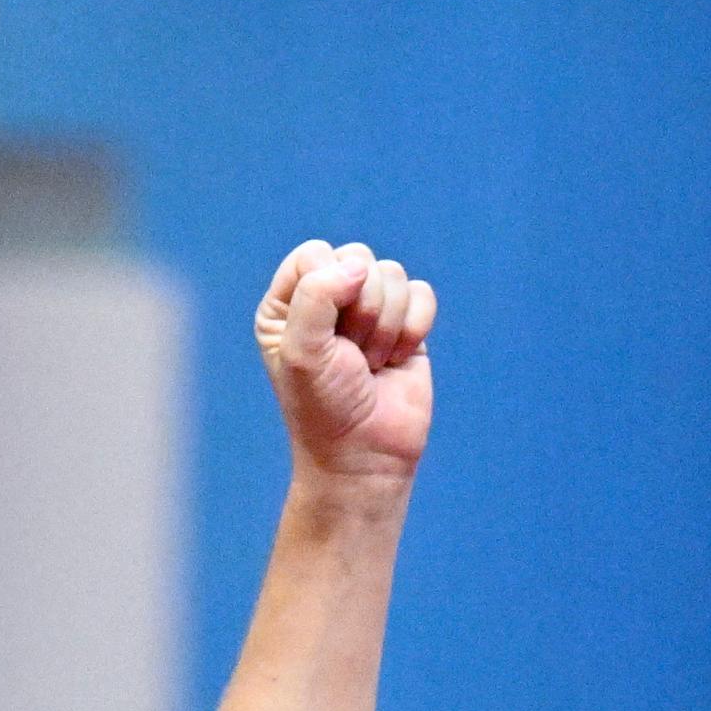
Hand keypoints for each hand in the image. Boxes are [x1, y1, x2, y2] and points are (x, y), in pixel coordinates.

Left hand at [257, 240, 435, 480]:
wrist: (366, 456)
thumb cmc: (324, 408)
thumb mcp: (302, 351)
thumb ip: (317, 295)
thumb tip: (358, 266)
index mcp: (288, 301)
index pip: (314, 254)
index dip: (328, 287)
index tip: (327, 335)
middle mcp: (327, 298)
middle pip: (358, 259)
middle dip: (361, 311)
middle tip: (351, 356)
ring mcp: (369, 309)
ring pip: (392, 275)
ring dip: (385, 328)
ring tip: (370, 364)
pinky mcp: (406, 323)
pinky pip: (421, 294)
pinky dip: (413, 330)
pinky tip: (395, 361)